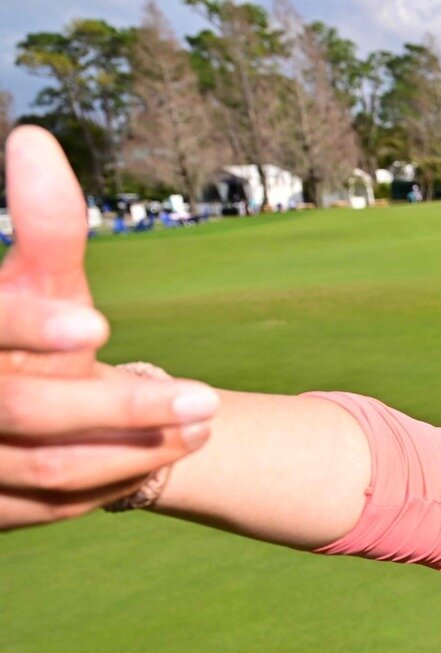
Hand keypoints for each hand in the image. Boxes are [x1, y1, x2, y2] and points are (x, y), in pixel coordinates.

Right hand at [0, 126, 218, 528]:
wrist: (17, 413)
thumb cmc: (29, 334)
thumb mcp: (38, 284)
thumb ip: (45, 228)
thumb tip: (36, 142)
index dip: (28, 324)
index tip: (96, 324)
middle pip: (25, 409)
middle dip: (122, 406)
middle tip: (207, 398)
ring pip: (48, 468)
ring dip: (136, 449)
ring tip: (204, 424)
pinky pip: (53, 508)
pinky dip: (115, 481)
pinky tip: (165, 455)